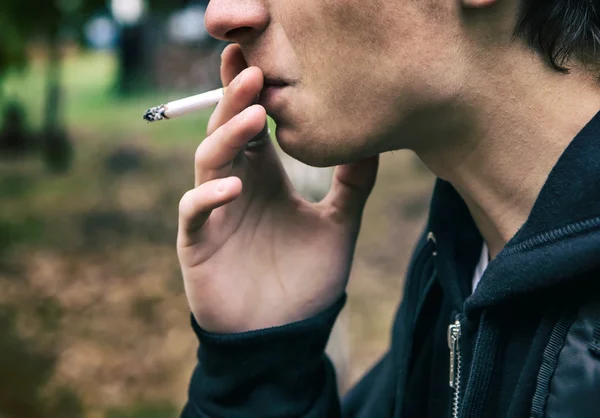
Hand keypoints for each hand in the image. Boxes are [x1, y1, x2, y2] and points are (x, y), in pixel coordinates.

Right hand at [177, 44, 378, 333]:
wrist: (287, 335)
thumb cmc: (308, 281)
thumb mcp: (339, 225)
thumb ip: (354, 184)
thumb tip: (372, 141)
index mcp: (264, 178)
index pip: (253, 126)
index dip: (255, 95)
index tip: (267, 63)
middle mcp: (236, 187)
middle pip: (226, 132)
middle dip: (234, 100)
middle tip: (253, 70)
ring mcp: (214, 214)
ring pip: (208, 162)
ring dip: (226, 137)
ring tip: (251, 115)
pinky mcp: (198, 244)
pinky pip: (194, 213)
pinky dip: (209, 197)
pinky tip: (236, 187)